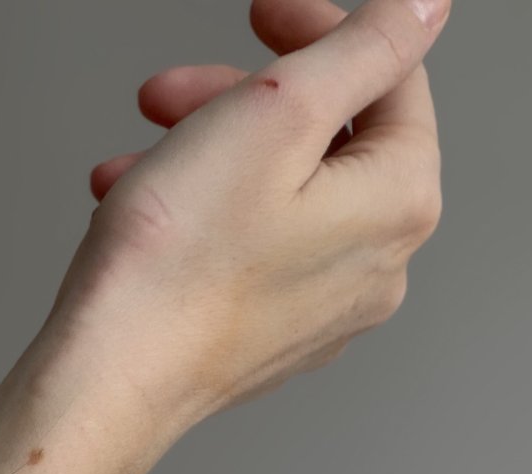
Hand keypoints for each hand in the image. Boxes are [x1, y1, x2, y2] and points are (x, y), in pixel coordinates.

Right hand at [52, 0, 448, 432]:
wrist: (109, 379)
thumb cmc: (175, 266)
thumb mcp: (277, 112)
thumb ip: (365, 47)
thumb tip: (421, 10)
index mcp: (399, 205)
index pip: (392, 80)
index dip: (321, 29)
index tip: (262, 18)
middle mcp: (375, 268)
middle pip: (327, 140)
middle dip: (242, 100)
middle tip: (169, 96)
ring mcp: (322, 312)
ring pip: (276, 194)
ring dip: (204, 155)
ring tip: (138, 161)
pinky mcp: (268, 339)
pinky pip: (246, 250)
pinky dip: (198, 216)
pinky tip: (139, 212)